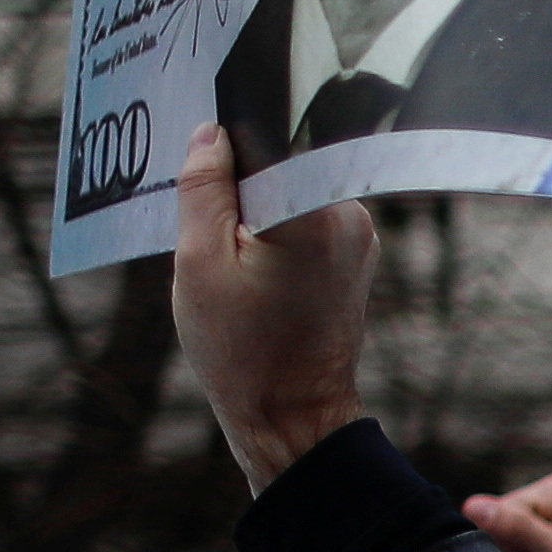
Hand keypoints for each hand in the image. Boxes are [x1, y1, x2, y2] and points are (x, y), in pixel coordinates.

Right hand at [170, 119, 376, 486]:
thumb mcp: (199, 265)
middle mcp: (348, 213)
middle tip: (193, 192)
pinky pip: (305, 216)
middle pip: (281, 161)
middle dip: (235, 174)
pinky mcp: (354, 255)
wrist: (292, 419)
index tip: (195, 134)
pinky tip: (242, 257)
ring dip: (251, 204)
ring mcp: (357, 235)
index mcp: (313, 210)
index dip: (225, 132)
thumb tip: (209, 134)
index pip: (267, 134)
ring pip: (291, 189)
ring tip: (218, 241)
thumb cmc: (241, 353)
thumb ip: (203, 191)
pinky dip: (272, 226)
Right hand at [457, 471, 551, 551]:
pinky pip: (486, 551)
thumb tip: (472, 505)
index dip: (515, 540)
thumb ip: (521, 527)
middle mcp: (539, 496)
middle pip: (492, 519)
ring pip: (486, 536)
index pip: (506, 506)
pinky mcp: (511, 541)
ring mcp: (524, 519)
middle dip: (508, 550)